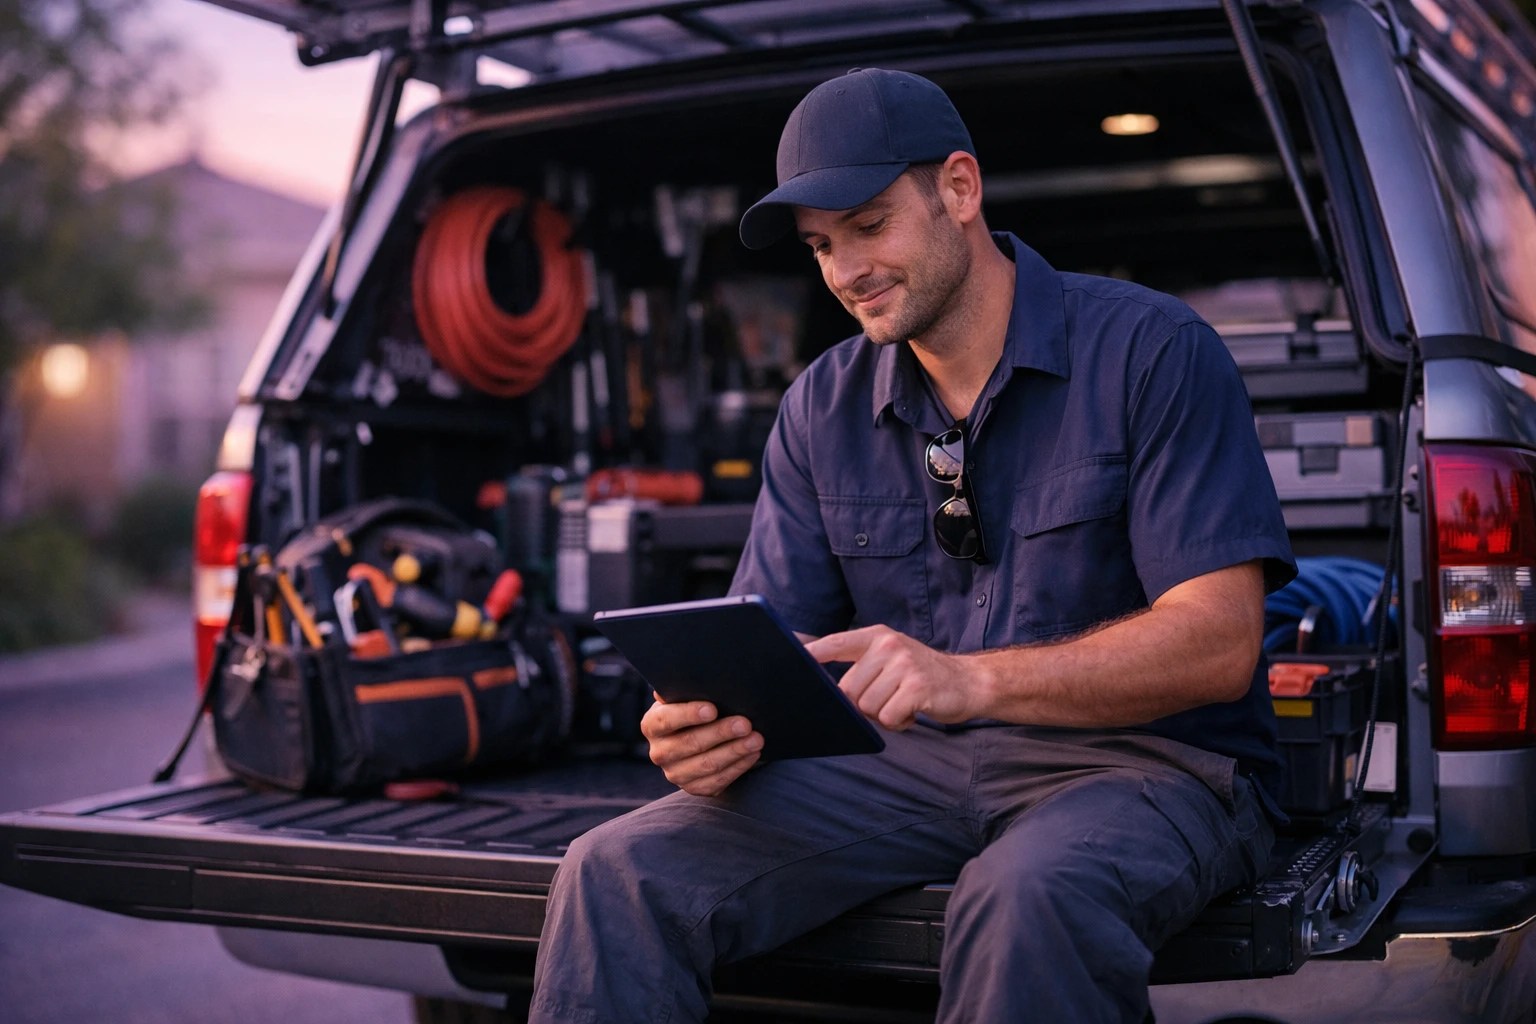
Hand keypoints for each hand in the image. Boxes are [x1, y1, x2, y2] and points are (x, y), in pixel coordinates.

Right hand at [641, 695, 762, 795]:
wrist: (703, 735)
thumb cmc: (697, 708)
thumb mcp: (687, 696)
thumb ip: (685, 689)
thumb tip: (689, 678)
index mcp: (652, 725)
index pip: (665, 720)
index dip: (687, 714)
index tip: (712, 709)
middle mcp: (659, 752)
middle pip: (690, 743)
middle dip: (720, 733)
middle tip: (745, 723)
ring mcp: (675, 773)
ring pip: (706, 765)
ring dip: (734, 751)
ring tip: (756, 739)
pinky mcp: (694, 788)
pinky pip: (717, 781)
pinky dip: (738, 767)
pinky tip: (753, 754)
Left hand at [806, 625, 980, 730]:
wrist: (968, 683)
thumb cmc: (922, 676)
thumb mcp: (892, 658)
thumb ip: (863, 666)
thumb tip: (829, 691)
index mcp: (877, 636)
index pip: (836, 643)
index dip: (812, 652)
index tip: (792, 658)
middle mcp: (888, 646)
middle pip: (848, 689)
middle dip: (862, 705)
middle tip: (888, 699)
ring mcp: (904, 665)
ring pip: (867, 707)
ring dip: (884, 714)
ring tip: (904, 703)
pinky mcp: (917, 687)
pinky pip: (888, 717)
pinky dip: (899, 722)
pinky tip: (913, 711)